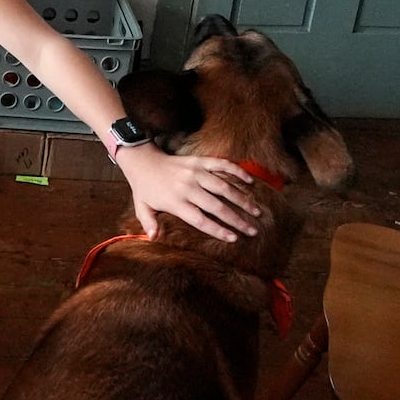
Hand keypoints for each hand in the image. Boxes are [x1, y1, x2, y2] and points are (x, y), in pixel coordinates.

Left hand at [115, 144, 260, 242]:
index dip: (218, 230)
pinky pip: (221, 165)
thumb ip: (149, 223)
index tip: (234, 238)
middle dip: (236, 219)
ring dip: (242, 199)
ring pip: (223, 186)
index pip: (200, 220)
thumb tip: (154, 238)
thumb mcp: (142, 208)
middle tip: (253, 230)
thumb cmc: (144, 189)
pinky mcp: (199, 161)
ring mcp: (195, 172)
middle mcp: (187, 187)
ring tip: (257, 211)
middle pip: (216, 206)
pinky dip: (237, 171)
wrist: (142, 161)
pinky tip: (250, 182)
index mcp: (175, 202)